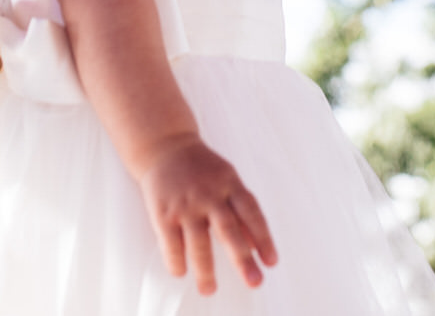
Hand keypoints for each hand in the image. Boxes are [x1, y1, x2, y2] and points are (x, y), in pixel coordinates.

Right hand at [135, 135, 278, 293]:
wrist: (165, 146)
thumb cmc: (201, 168)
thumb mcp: (228, 179)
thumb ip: (242, 210)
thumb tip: (257, 244)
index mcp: (230, 184)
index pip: (251, 213)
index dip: (263, 238)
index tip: (270, 262)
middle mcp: (209, 194)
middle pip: (229, 230)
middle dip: (243, 259)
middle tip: (254, 282)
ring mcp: (186, 204)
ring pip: (198, 242)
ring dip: (205, 270)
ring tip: (209, 289)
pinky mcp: (163, 212)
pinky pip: (171, 243)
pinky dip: (176, 261)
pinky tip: (181, 272)